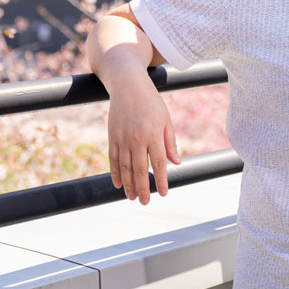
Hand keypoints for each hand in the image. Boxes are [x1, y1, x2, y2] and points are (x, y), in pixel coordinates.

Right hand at [107, 82, 179, 204]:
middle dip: (143, 188)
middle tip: (145, 202)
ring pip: (125, 168)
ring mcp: (122, 138)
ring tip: (132, 198)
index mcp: (153, 134)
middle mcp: (137, 138)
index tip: (163, 193)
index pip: (158, 163)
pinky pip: (113, 159)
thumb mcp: (165, 119)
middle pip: (140, 169)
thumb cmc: (151, 102)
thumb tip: (175, 163)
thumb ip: (170, 142)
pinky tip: (118, 184)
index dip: (161, 180)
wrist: (127, 85)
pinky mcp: (112, 137)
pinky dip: (115, 173)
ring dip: (128, 185)